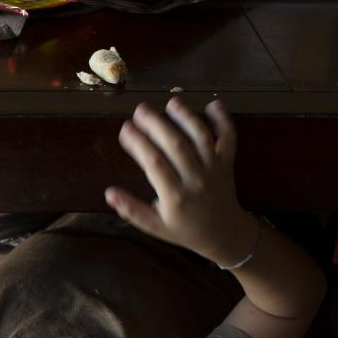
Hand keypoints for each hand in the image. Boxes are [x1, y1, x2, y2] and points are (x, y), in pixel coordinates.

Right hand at [105, 98, 256, 265]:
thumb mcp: (155, 226)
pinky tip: (213, 104)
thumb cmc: (185, 230)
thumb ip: (132, 210)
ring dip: (187, 117)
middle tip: (140, 109)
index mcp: (175, 197)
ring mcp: (215, 170)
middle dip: (157, 124)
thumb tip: (109, 193)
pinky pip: (229, 139)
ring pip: (201, 138)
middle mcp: (196, 180)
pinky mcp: (228, 164)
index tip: (125, 129)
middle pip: (176, 145)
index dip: (139, 144)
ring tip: (171, 102)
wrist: (225, 235)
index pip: (154, 164)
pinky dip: (224, 121)